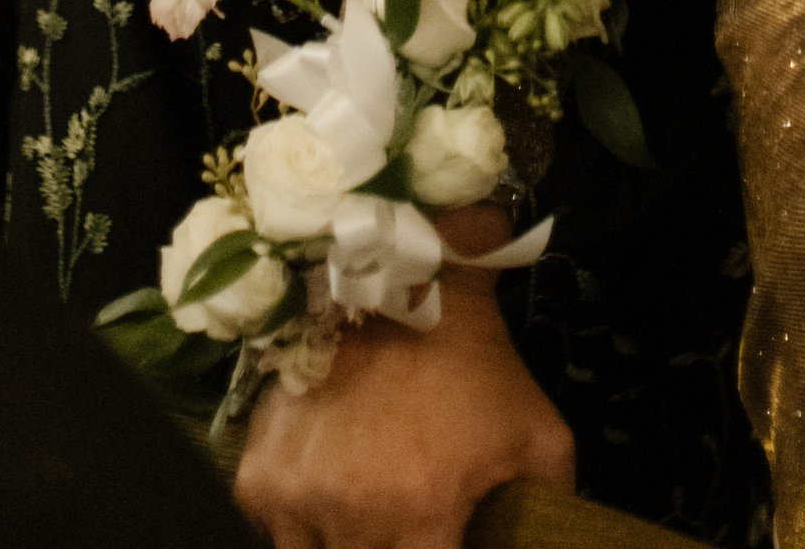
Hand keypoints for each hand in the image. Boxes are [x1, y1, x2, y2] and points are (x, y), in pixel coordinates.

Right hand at [230, 273, 569, 548]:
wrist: (401, 282)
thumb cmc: (474, 365)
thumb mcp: (539, 436)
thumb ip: (547, 508)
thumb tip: (540, 544)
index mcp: (421, 516)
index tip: (437, 540)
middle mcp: (350, 515)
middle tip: (401, 523)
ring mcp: (294, 497)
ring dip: (337, 542)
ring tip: (364, 507)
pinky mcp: (257, 476)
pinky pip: (273, 529)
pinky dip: (296, 521)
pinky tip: (327, 486)